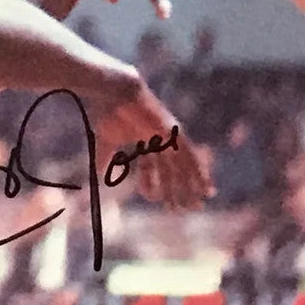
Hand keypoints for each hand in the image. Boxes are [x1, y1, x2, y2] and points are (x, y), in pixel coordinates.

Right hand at [97, 82, 212, 209]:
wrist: (117, 93)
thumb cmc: (110, 113)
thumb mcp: (107, 141)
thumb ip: (105, 158)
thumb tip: (98, 176)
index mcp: (145, 142)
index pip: (154, 169)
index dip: (153, 186)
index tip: (155, 202)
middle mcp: (160, 142)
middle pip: (172, 171)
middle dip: (176, 192)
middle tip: (180, 211)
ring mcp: (168, 137)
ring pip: (184, 168)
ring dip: (190, 187)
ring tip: (196, 206)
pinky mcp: (174, 133)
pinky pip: (191, 157)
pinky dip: (199, 172)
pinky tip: (206, 187)